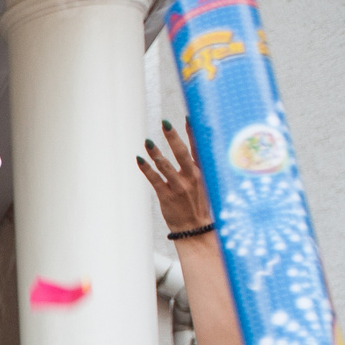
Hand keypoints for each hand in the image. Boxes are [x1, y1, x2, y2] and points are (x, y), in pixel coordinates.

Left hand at [137, 119, 212, 233]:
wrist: (195, 228)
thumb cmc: (198, 203)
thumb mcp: (205, 183)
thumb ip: (199, 166)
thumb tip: (196, 149)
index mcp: (203, 172)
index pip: (199, 147)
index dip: (194, 132)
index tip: (189, 116)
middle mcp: (192, 177)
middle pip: (182, 152)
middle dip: (173, 137)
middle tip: (164, 123)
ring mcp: (179, 186)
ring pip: (166, 165)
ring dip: (155, 152)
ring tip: (147, 141)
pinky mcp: (166, 196)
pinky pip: (154, 179)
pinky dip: (146, 168)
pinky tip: (139, 159)